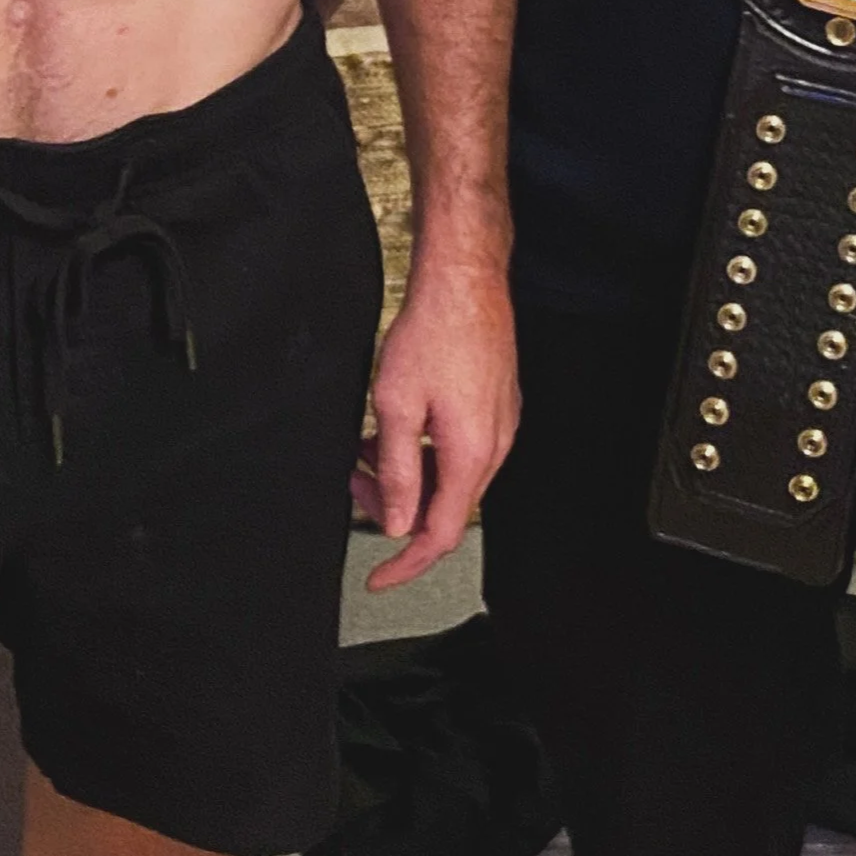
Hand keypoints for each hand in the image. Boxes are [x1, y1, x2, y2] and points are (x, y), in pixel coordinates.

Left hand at [353, 256, 517, 592]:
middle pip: (444, 505)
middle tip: (356, 486)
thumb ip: (396, 471)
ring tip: (367, 450)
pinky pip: (460, 448)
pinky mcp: (496, 404)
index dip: (406, 564)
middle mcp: (494, 444)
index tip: (380, 578)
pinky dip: (426, 451)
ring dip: (408, 474)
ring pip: (450, 475)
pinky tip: (397, 428)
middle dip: (396, 506)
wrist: (465, 278)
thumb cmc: (435, 328)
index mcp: (471, 453)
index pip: (439, 534)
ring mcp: (499, 423)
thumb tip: (395, 521)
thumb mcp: (396, 405)